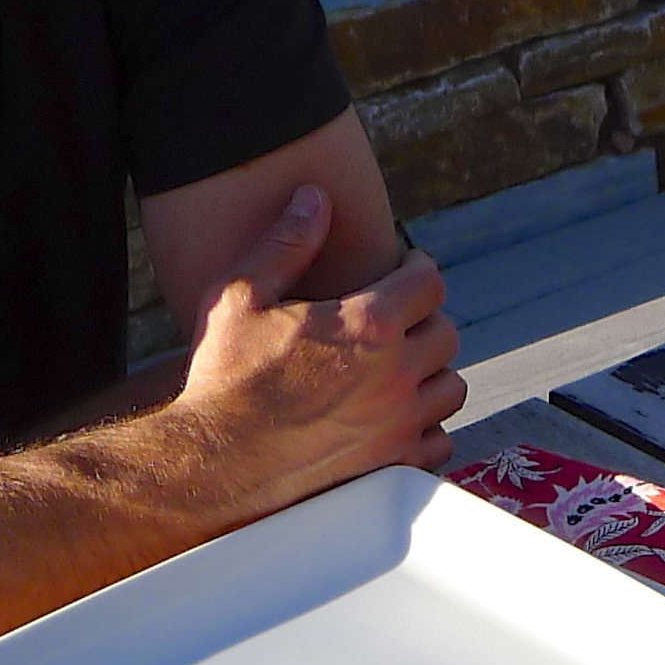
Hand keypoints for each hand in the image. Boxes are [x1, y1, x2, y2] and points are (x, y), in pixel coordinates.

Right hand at [171, 185, 465, 517]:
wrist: (213, 464)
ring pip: (451, 388)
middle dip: (424, 321)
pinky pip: (441, 441)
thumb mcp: (241, 297)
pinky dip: (427, 427)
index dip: (417, 270)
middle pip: (447, 333)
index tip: (403, 272)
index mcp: (368, 324)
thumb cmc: (222, 378)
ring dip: (431, 375)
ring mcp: (401, 424)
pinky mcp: (396, 467)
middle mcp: (397, 373)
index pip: (428, 281)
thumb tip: (315, 196)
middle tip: (396, 322)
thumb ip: (286, 244)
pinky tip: (397, 419)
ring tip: (400, 370)